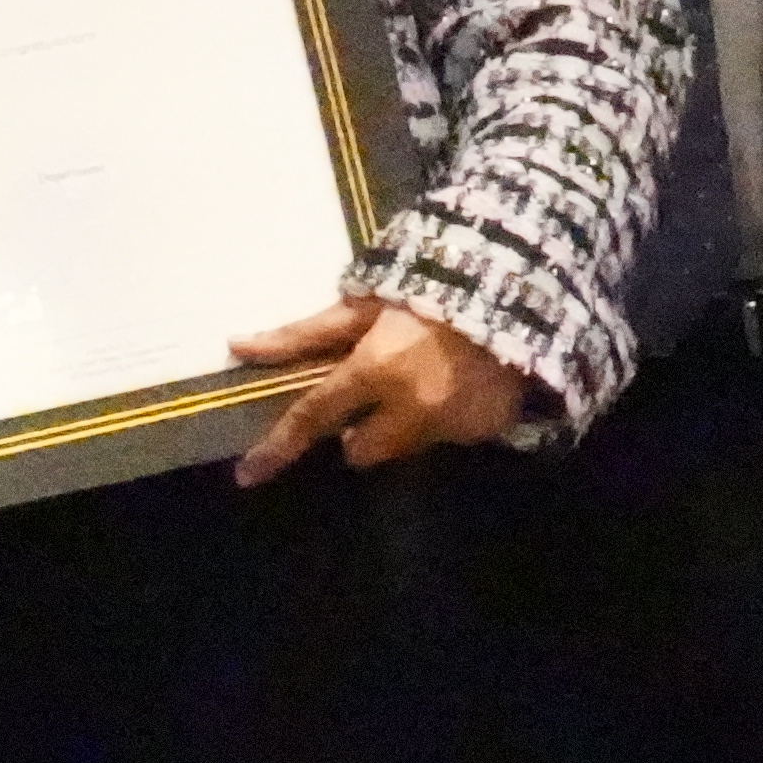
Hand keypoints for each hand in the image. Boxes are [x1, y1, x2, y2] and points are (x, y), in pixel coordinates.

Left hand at [225, 291, 522, 480]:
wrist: (522, 290)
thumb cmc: (431, 287)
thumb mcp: (365, 304)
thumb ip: (304, 333)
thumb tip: (239, 345)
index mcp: (373, 372)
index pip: (312, 418)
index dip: (277, 448)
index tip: (247, 476)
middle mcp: (409, 410)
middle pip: (360, 450)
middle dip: (360, 429)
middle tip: (376, 391)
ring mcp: (451, 426)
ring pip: (404, 447)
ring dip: (403, 423)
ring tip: (425, 378)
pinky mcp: (486, 431)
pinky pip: (448, 437)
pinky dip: (446, 418)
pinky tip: (457, 383)